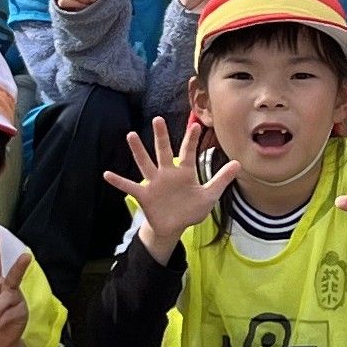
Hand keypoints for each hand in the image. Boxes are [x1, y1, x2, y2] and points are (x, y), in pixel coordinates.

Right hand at [102, 117, 232, 254]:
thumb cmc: (191, 209)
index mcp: (185, 172)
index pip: (188, 153)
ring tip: (130, 135)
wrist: (174, 227)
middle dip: (161, 137)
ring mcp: (154, 183)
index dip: (192, 140)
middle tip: (158, 119)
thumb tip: (238, 163)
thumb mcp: (209, 195)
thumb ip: (221, 179)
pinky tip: (107, 174)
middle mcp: (168, 173)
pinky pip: (130, 187)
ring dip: (138, 151)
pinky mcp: (145, 195)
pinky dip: (119, 181)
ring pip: (145, 163)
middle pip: (164, 152)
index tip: (196, 125)